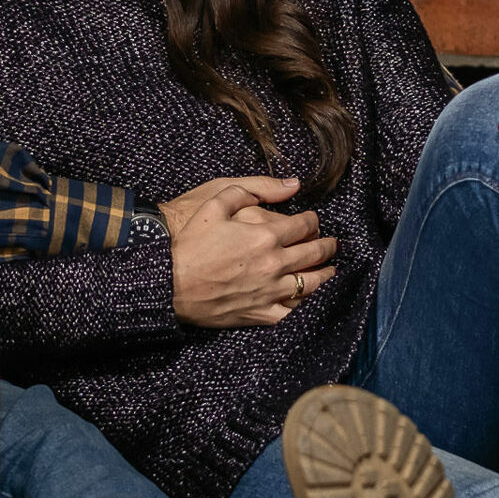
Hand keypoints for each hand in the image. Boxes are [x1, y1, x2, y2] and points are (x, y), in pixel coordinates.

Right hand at [165, 182, 337, 327]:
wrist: (167, 282)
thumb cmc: (189, 242)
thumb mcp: (215, 202)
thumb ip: (253, 189)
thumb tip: (291, 184)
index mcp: (265, 235)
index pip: (305, 226)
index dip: (313, 221)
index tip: (313, 220)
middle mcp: (274, 263)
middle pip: (314, 254)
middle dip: (327, 246)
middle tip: (331, 244)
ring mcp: (269, 290)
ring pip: (311, 284)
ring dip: (325, 274)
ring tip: (330, 270)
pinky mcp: (259, 313)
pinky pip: (291, 312)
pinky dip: (305, 306)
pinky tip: (309, 300)